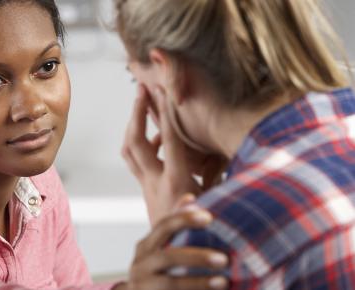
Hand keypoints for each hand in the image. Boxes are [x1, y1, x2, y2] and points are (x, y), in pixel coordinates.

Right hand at [113, 209, 228, 289]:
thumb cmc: (154, 271)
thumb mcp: (159, 249)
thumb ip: (174, 228)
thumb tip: (191, 198)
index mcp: (146, 246)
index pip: (164, 226)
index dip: (184, 219)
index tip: (209, 217)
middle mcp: (140, 264)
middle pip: (169, 257)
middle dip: (198, 257)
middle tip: (224, 258)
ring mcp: (142, 285)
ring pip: (171, 283)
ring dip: (199, 282)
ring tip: (224, 281)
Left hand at [122, 85, 226, 224]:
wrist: (168, 264)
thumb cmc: (199, 238)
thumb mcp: (217, 207)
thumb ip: (222, 183)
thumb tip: (237, 160)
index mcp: (176, 182)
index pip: (169, 140)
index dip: (164, 113)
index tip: (161, 89)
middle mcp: (155, 182)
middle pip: (135, 141)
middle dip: (137, 112)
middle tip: (140, 89)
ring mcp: (146, 187)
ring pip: (130, 151)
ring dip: (134, 127)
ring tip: (141, 107)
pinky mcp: (145, 191)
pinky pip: (137, 162)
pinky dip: (142, 145)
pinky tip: (156, 141)